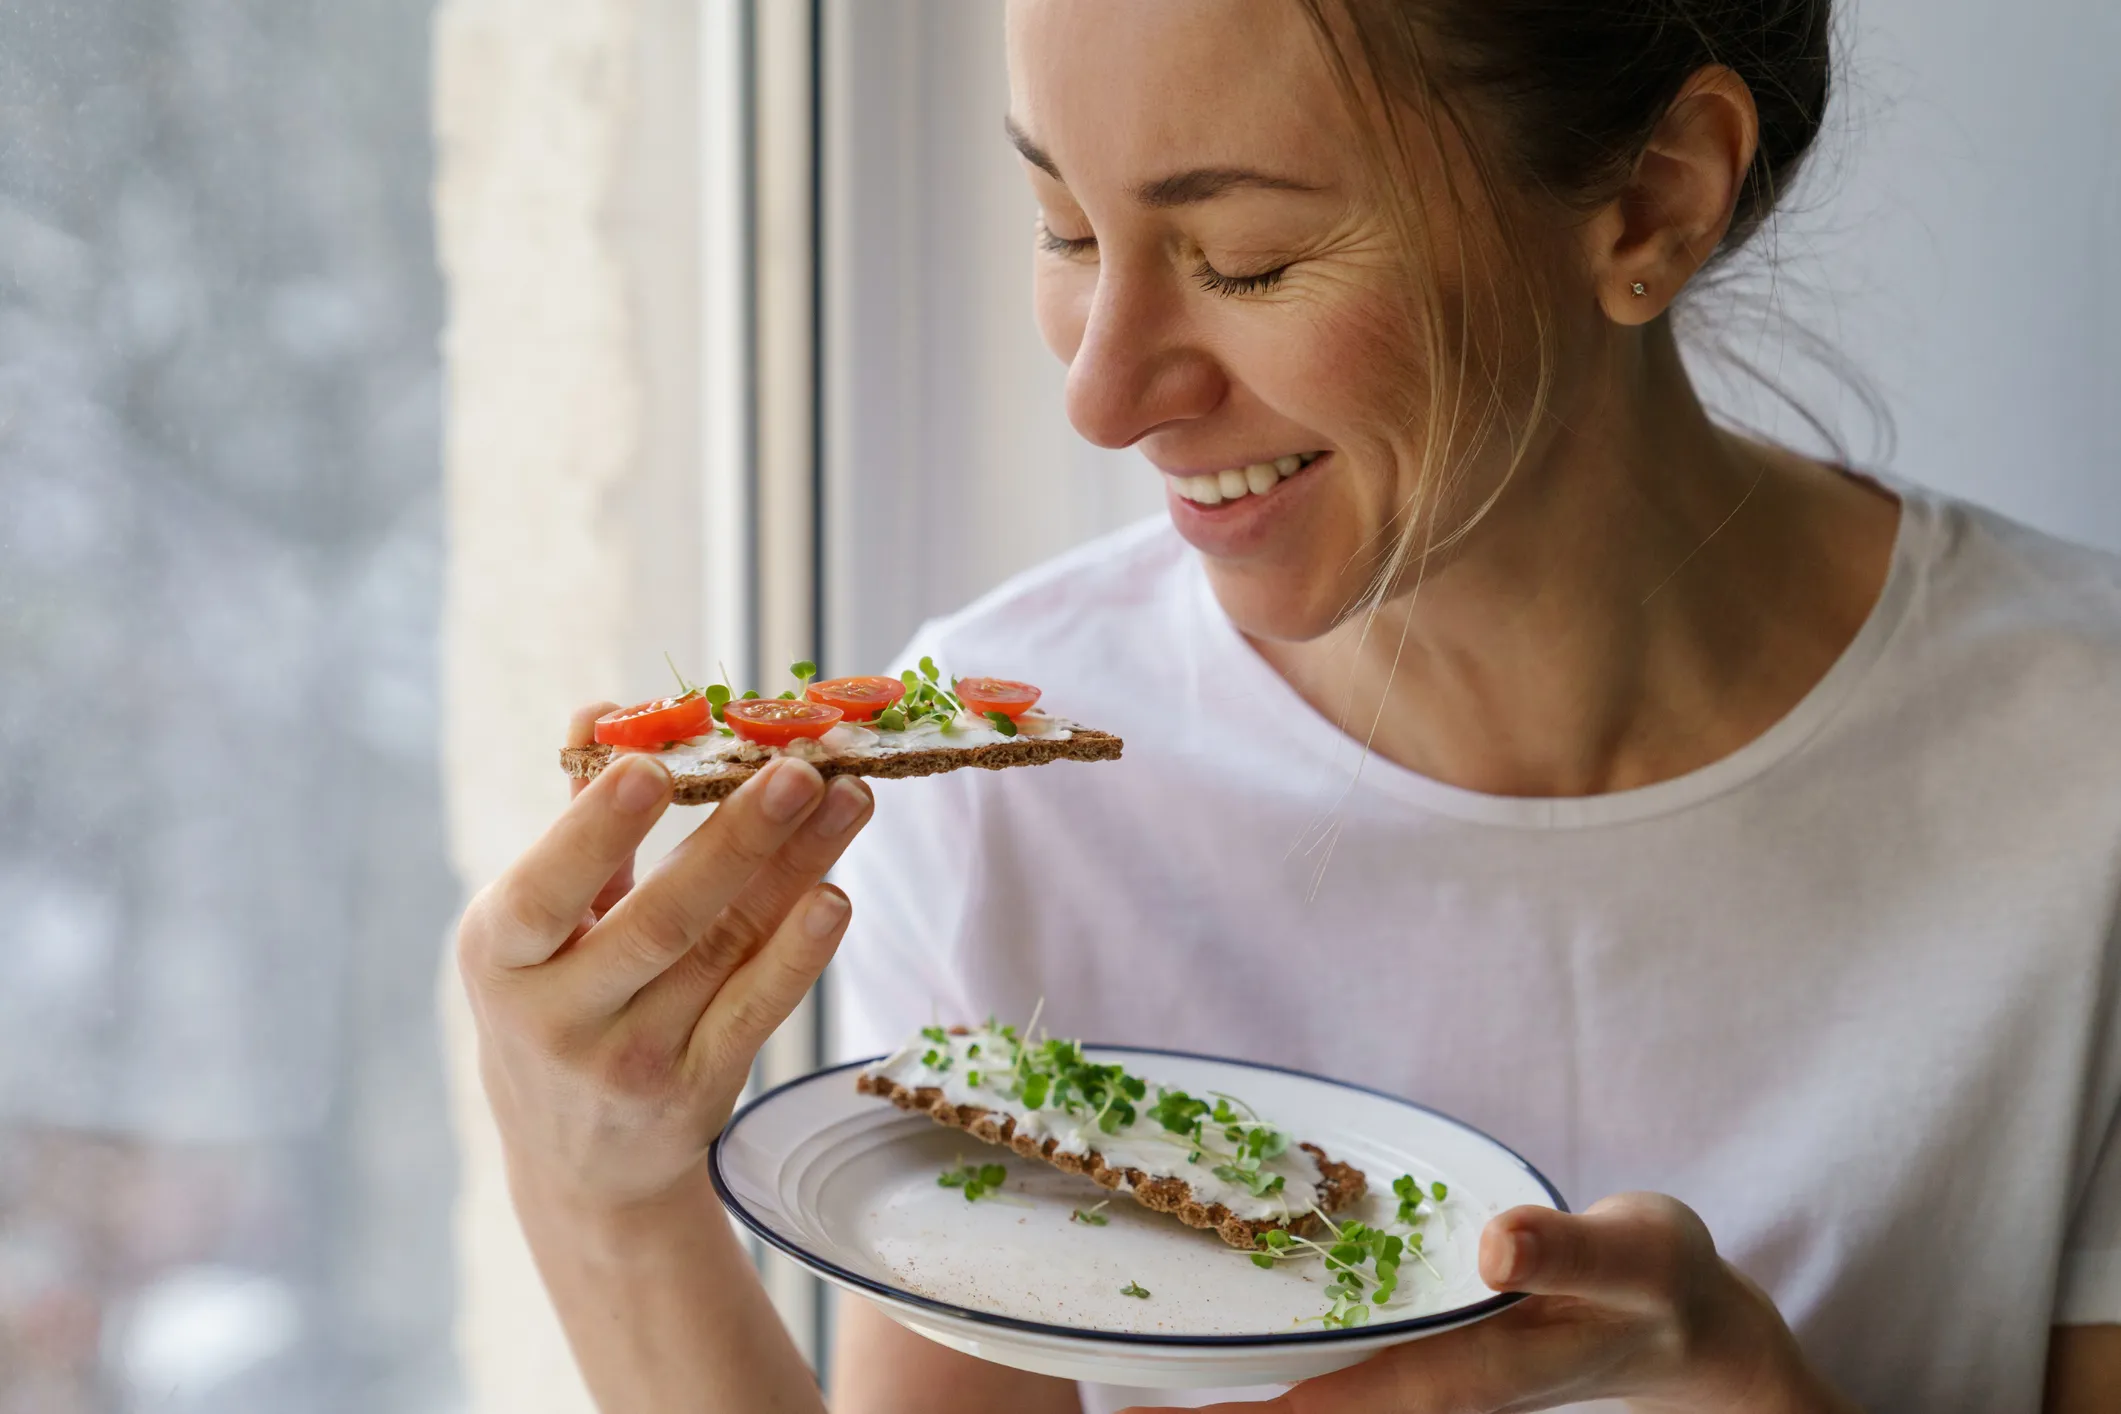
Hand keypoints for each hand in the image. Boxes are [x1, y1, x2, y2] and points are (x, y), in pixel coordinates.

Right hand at [458, 703, 874, 1211]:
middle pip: (661, 921)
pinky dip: (798, 954)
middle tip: (798, 770)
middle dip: (736, 840)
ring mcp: (633, 1061)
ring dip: (796, 871)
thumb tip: (604, 711)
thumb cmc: (554, 1002)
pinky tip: (835, 895)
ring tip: (849, 799)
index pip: (547, 891)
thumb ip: (578, 822)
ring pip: (726, 952)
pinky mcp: (698, 1090)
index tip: (653, 765)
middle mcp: (560, 1016)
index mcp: (501, 954)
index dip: (597, 829)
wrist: (578, 1165)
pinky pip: (757, 1010)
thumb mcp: (533, 927)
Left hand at [1127, 1194, 1857, 1413]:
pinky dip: (1268, 1353)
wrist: (1682, 1320)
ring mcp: (1416, 1366)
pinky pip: (1325, 1355)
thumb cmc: (1656, 1286)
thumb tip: (1494, 1247)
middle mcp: (1424, 1380)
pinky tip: (1216, 1330)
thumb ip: (1567, 1256)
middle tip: (1110, 1405)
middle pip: (1299, 1409)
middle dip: (1215, 1411)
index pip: (1335, 1405)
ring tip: (1126, 1385)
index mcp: (1463, 1370)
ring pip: (1304, 1389)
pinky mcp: (1414, 1340)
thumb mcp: (1631, 1259)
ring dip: (1229, 1388)